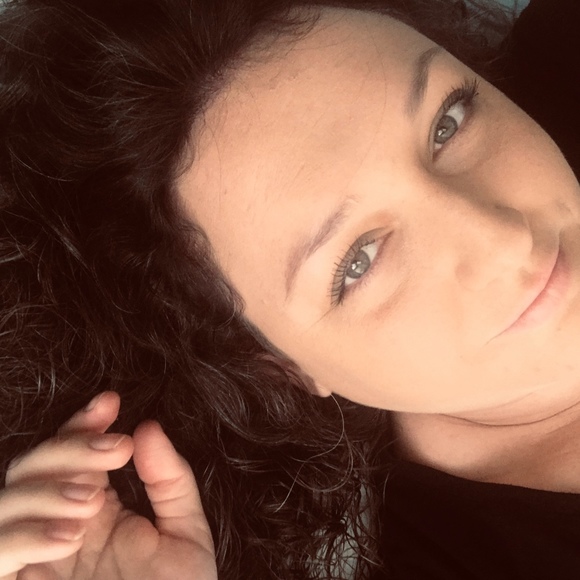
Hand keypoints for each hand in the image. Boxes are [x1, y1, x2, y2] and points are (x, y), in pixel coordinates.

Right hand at [0, 392, 216, 579]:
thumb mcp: (184, 536)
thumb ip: (170, 481)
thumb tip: (147, 427)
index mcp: (96, 510)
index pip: (74, 452)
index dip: (84, 423)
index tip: (111, 402)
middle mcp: (58, 527)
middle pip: (33, 466)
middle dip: (69, 448)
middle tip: (113, 453)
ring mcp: (34, 559)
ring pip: (6, 501)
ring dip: (47, 489)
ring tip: (94, 500)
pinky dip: (24, 536)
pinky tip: (69, 536)